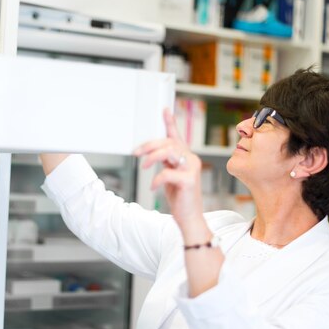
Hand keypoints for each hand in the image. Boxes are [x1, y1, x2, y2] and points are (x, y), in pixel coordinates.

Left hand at [134, 108, 206, 236]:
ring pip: (169, 151)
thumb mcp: (170, 176)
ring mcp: (192, 169)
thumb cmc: (180, 198)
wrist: (189, 218)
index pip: (177, 136)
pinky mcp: (189, 181)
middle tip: (136, 153)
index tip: (164, 109)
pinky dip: (156, 179)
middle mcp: (191, 160)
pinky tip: (153, 187)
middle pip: (168, 142)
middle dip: (149, 145)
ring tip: (143, 167)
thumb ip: (166, 163)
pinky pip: (167, 173)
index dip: (170, 122)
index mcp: (186, 157)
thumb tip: (152, 153)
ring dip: (152, 157)